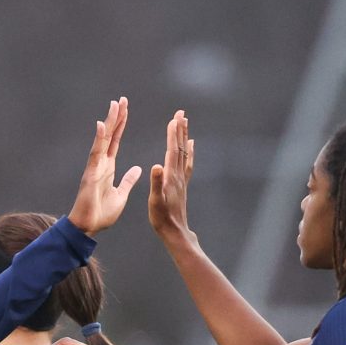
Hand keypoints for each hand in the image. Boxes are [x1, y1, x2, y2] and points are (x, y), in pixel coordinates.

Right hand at [65, 97, 140, 234]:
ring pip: (103, 140)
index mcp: (108, 167)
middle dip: (116, 118)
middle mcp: (100, 164)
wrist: (89, 227)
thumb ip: (128, 180)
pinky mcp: (91, 174)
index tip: (125, 110)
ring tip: (114, 105)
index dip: (120, 125)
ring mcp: (95, 167)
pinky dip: (99, 139)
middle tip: (121, 100)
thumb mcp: (121, 194)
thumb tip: (137, 169)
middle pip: (109, 136)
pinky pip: (96, 154)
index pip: (115, 141)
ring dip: (109, 122)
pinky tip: (103, 125)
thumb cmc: (102, 213)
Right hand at [148, 109, 197, 246]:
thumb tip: (156, 166)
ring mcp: (181, 179)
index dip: (173, 134)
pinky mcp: (182, 184)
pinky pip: (186, 162)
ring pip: (184, 153)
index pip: (172, 151)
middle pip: (180, 148)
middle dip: (180, 130)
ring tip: (185, 123)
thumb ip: (156, 183)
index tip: (174, 118)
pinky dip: (188, 151)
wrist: (175, 231)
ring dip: (184, 137)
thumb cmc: (162, 218)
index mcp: (170, 176)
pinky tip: (189, 146)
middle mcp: (178, 175)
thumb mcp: (155, 201)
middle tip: (181, 113)